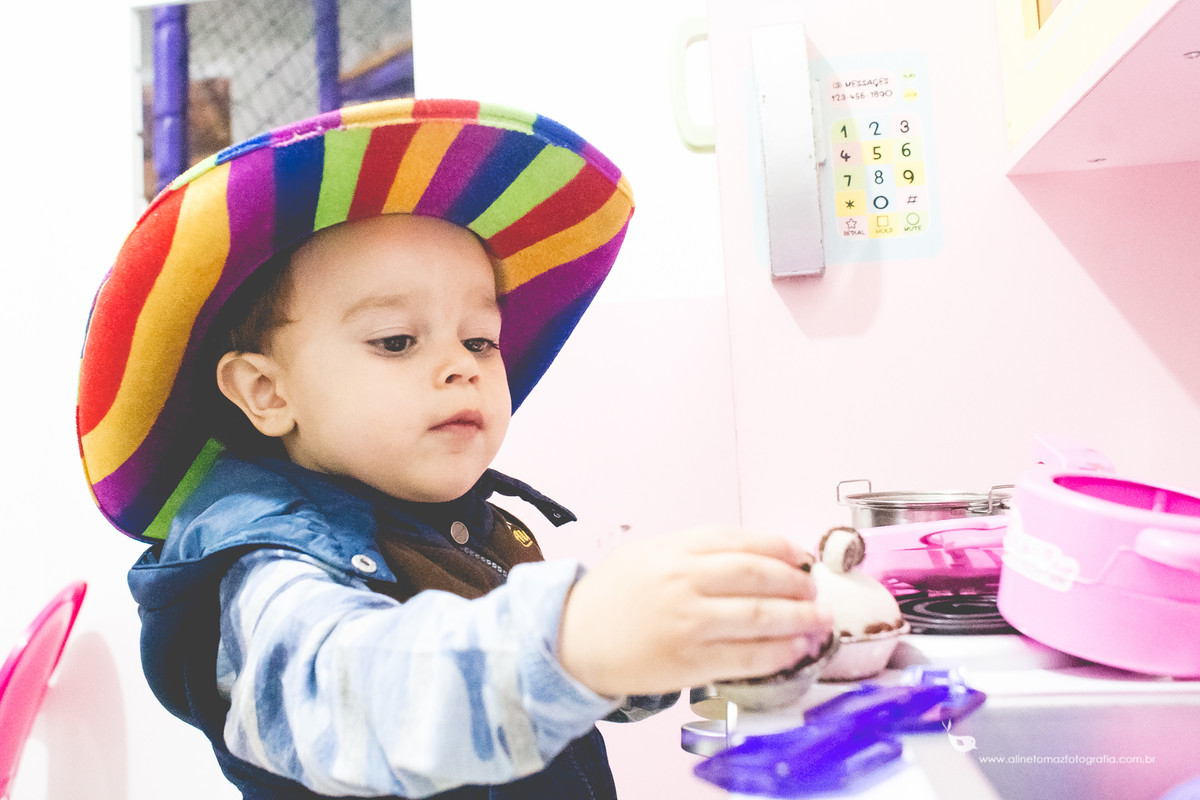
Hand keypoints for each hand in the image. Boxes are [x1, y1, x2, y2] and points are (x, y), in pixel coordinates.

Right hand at [556, 527, 832, 696]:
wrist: (569, 641)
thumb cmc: (609, 599)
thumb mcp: (646, 555)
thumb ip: (693, 551)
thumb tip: (753, 557)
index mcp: (674, 550)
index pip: (741, 541)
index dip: (780, 547)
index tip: (801, 557)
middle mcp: (684, 581)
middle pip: (759, 575)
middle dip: (796, 583)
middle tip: (814, 591)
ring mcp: (689, 623)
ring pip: (760, 617)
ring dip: (799, 619)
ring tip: (819, 621)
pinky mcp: (690, 662)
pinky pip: (747, 656)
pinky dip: (778, 652)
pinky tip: (796, 649)